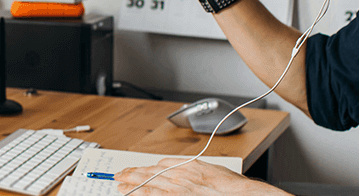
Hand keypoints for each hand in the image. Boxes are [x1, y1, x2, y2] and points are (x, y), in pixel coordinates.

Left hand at [115, 158, 286, 195]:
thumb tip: (175, 166)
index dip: (141, 168)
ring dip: (131, 186)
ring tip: (120, 186)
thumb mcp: (208, 168)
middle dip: (131, 175)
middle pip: (148, 174)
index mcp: (185, 166)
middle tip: (118, 176)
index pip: (156, 166)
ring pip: (148, 186)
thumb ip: (189, 167)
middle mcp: (178, 177)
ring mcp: (177, 190)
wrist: (240, 195)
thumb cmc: (229, 186)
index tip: (132, 170)